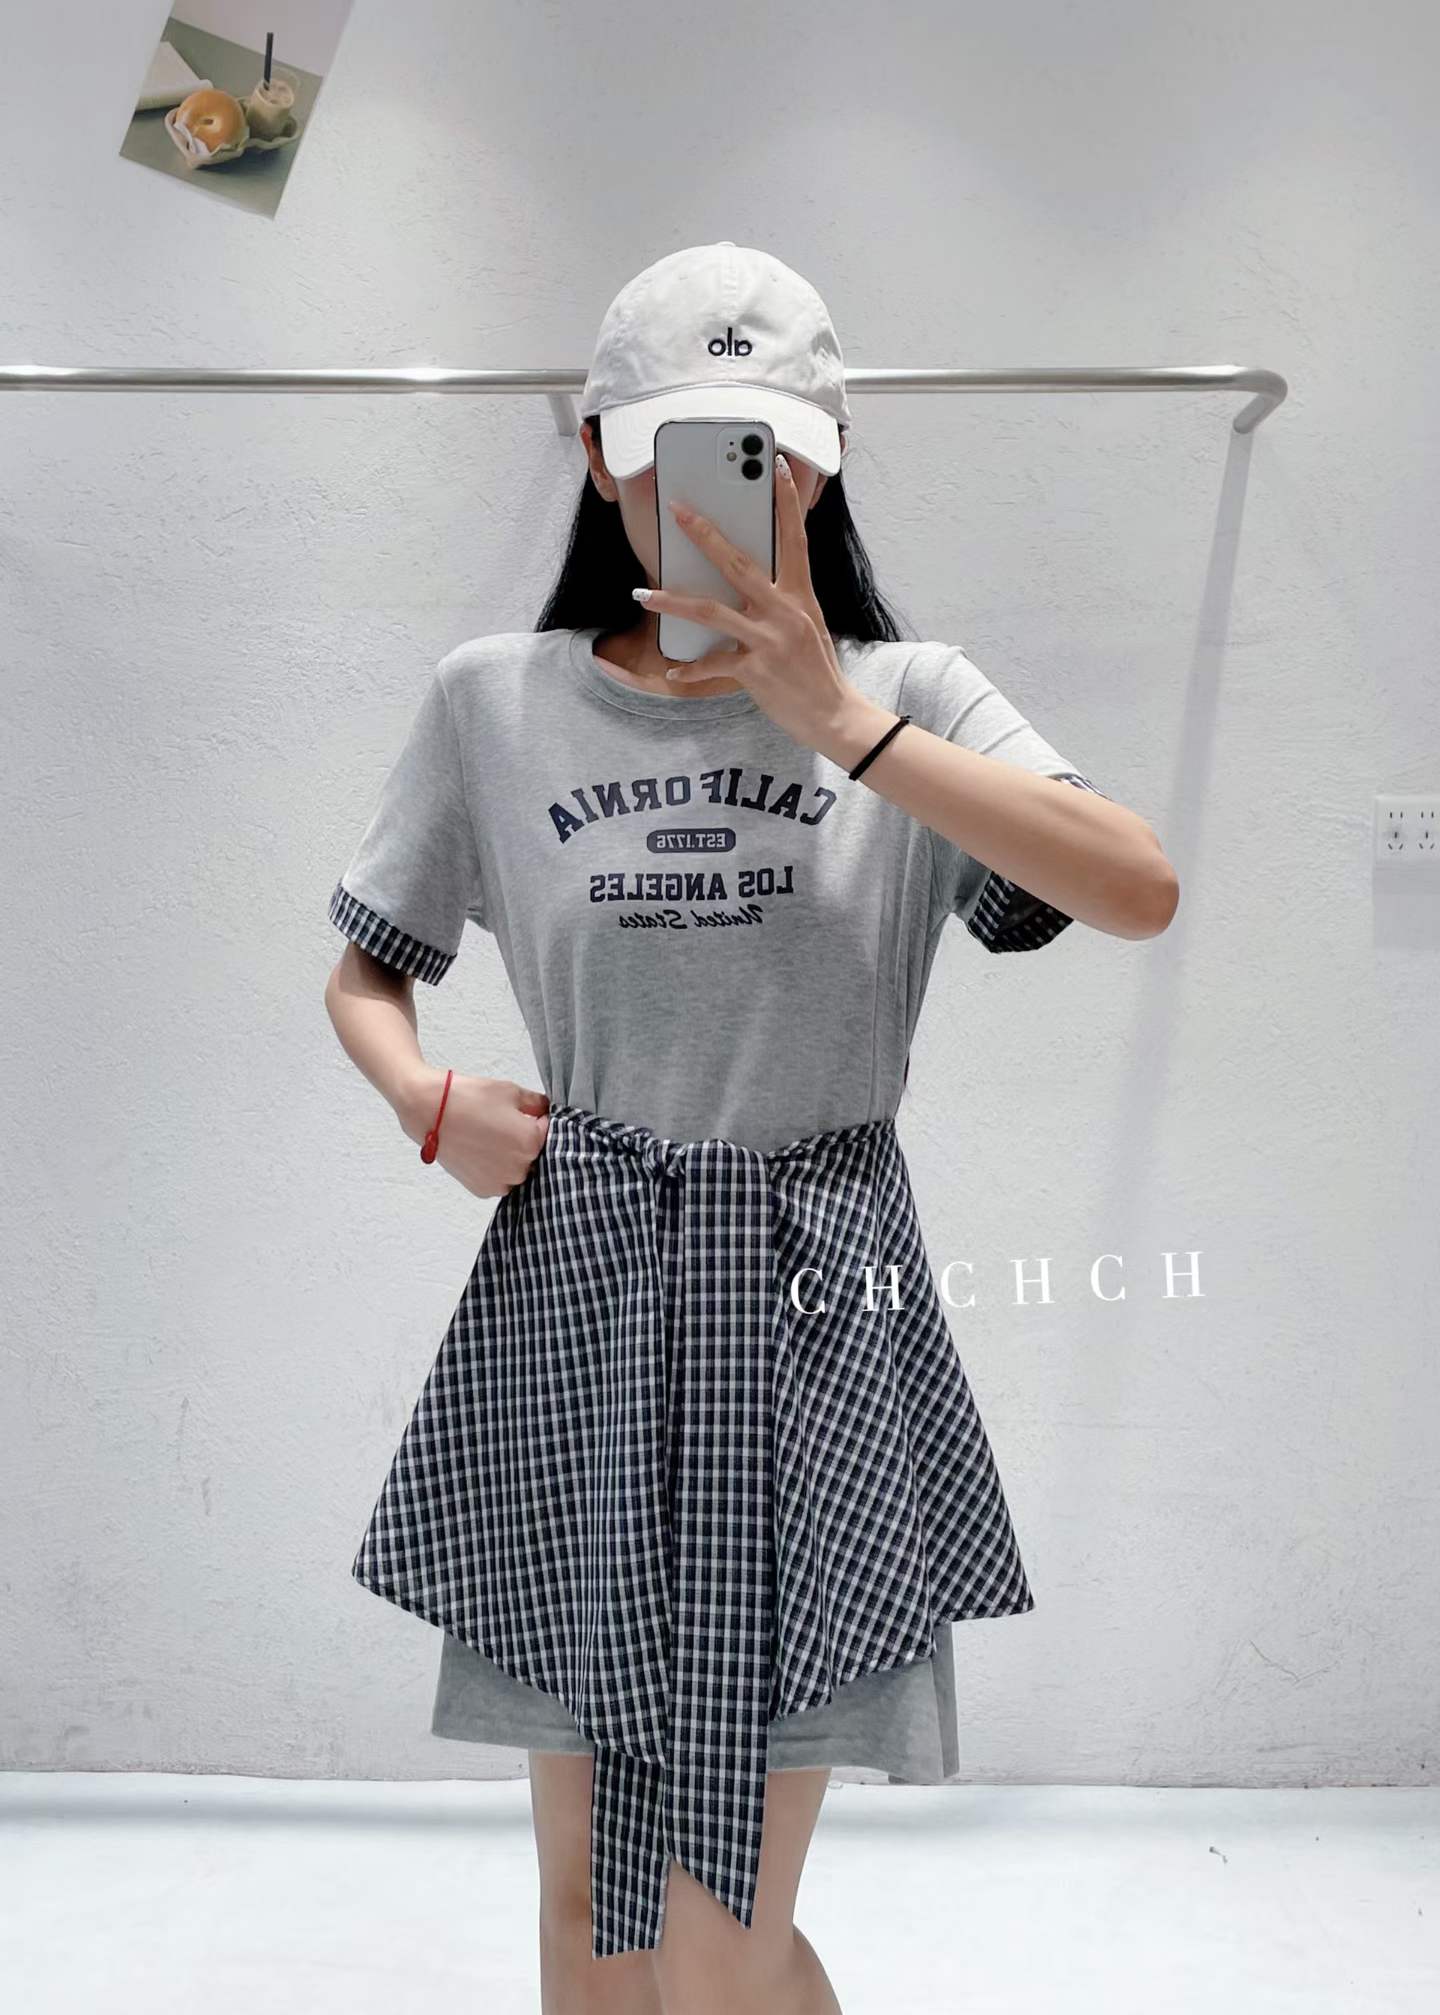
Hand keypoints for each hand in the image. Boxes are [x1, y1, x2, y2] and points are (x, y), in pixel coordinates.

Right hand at [399, 1069, 549, 1198]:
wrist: (430, 1112)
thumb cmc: (470, 1098)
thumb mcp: (511, 1091)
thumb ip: (536, 1103)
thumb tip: (546, 1110)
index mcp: (532, 1142)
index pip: (550, 1131)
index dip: (538, 1120)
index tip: (526, 1113)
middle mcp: (520, 1168)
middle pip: (535, 1154)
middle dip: (525, 1140)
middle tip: (503, 1124)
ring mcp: (500, 1182)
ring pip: (518, 1170)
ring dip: (512, 1157)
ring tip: (490, 1138)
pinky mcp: (482, 1189)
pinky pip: (499, 1180)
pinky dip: (495, 1169)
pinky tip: (482, 1151)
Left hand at [637, 453, 858, 750]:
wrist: (834, 716)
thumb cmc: (817, 671)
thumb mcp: (806, 626)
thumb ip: (780, 603)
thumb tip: (745, 586)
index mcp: (801, 594)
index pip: (795, 537)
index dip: (786, 501)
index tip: (774, 466)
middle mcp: (785, 610)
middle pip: (738, 562)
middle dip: (704, 533)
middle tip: (677, 511)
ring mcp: (770, 639)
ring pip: (711, 610)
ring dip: (673, 601)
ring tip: (645, 595)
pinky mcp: (756, 669)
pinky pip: (713, 663)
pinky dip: (690, 669)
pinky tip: (673, 671)